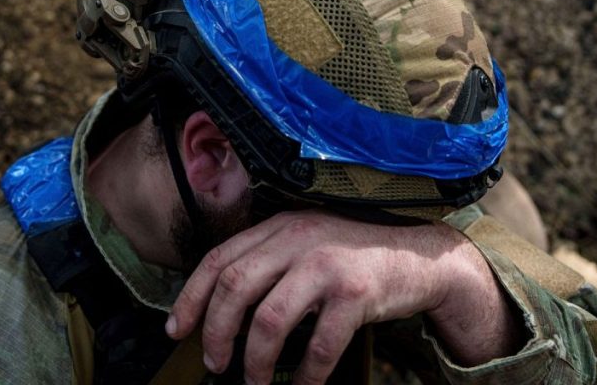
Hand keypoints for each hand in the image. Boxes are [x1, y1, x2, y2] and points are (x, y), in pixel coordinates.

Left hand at [166, 210, 523, 383]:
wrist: (419, 256)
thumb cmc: (355, 257)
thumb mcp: (307, 244)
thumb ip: (269, 262)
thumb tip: (221, 310)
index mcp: (279, 227)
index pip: (219, 259)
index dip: (191, 297)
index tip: (177, 330)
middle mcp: (298, 238)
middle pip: (235, 287)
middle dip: (216, 332)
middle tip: (215, 363)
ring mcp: (327, 265)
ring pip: (269, 319)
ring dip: (255, 360)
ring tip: (254, 381)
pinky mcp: (357, 294)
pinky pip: (319, 345)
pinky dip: (307, 374)